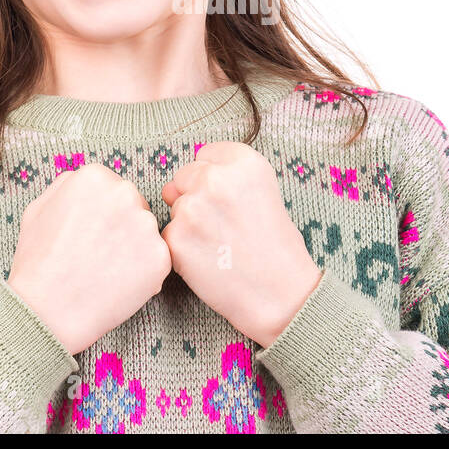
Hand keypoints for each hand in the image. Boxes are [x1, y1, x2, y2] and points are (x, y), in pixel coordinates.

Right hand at [7, 163, 170, 355]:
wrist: (47, 311)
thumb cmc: (38, 262)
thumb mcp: (38, 208)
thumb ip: (67, 186)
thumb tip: (89, 183)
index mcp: (95, 177)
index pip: (112, 188)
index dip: (101, 213)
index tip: (89, 232)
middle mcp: (125, 193)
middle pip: (134, 206)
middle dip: (122, 227)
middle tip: (98, 254)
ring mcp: (146, 225)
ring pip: (147, 233)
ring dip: (134, 248)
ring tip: (105, 270)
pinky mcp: (161, 257)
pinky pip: (157, 260)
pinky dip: (143, 272)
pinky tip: (118, 283)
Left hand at [160, 142, 321, 347]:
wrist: (280, 294)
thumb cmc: (275, 246)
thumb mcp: (263, 192)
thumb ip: (225, 175)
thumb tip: (172, 186)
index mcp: (243, 162)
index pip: (206, 154)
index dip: (216, 179)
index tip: (231, 201)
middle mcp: (216, 178)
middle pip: (184, 176)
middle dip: (195, 197)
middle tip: (223, 226)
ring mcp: (192, 208)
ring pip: (175, 207)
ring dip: (189, 224)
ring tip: (220, 245)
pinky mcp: (176, 238)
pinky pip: (168, 234)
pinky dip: (181, 248)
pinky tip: (207, 260)